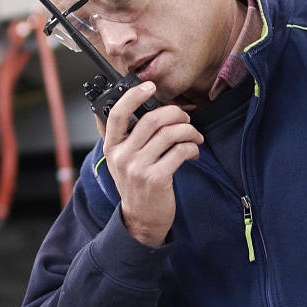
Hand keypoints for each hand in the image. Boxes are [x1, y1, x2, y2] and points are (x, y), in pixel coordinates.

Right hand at [96, 81, 202, 246]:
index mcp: (112, 147)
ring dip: (188, 131)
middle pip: (151, 120)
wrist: (141, 219)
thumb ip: (124, 136)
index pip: (117, 114)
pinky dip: (191, 148)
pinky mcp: (156, 178)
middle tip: (186, 118)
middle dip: (175, 113)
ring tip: (194, 136)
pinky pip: (179, 151)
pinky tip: (193, 153)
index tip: (150, 86)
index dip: (133, 96)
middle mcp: (122, 156)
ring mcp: (138, 168)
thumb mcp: (121, 160)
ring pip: (169, 134)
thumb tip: (138, 106)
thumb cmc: (135, 186)